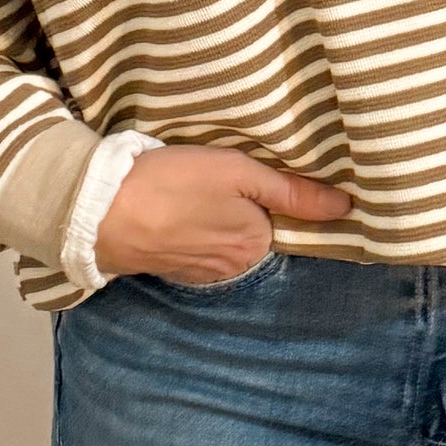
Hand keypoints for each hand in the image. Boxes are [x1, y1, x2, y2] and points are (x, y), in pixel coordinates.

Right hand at [95, 145, 354, 282]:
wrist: (98, 210)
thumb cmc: (175, 184)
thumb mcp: (240, 173)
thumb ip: (294, 192)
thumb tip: (347, 207)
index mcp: (255, 246)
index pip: (274, 217)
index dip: (259, 193)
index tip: (238, 175)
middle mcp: (231, 268)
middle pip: (246, 230)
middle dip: (233, 208)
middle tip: (206, 177)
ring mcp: (195, 272)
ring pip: (215, 238)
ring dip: (205, 218)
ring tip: (184, 190)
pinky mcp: (164, 268)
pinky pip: (187, 245)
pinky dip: (181, 228)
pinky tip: (166, 208)